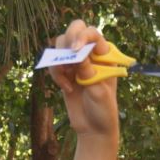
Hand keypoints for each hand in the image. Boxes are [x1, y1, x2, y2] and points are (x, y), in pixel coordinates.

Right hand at [49, 21, 119, 139]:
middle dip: (67, 41)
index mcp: (105, 55)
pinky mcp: (65, 72)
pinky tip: (66, 89)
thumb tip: (78, 55)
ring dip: (60, 60)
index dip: (82, 37)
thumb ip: (89, 72)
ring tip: (67, 80)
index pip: (93, 34)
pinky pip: (54, 62)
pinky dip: (55, 73)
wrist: (94, 130)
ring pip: (60, 44)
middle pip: (75, 29)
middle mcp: (91, 54)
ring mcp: (77, 61)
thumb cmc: (103, 111)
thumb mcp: (99, 92)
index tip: (75, 50)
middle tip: (67, 60)